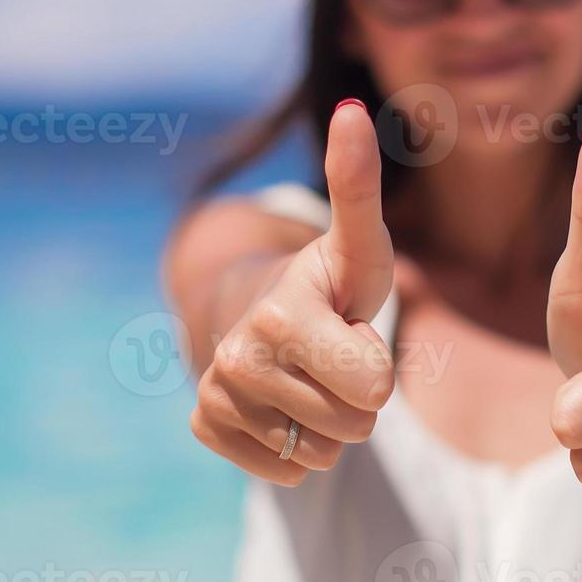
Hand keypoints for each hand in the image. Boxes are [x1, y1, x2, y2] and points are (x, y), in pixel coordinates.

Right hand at [190, 100, 395, 485]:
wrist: (253, 305)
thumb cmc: (325, 280)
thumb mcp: (355, 243)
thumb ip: (358, 187)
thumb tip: (349, 109)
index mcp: (283, 316)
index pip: (376, 390)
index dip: (376, 361)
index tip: (350, 329)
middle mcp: (239, 357)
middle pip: (353, 428)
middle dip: (356, 398)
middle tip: (332, 356)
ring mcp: (217, 393)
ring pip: (320, 455)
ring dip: (327, 425)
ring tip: (308, 377)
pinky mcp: (205, 423)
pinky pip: (283, 471)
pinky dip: (293, 449)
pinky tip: (282, 404)